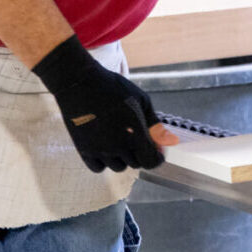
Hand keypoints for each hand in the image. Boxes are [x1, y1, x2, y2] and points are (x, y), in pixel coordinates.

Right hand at [31, 36, 176, 171]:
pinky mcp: (84, 150)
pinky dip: (104, 162)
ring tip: (120, 140)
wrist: (81, 83)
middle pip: (135, 164)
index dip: (156, 158)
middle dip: (140, 153)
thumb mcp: (142, 101)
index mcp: (136, 133)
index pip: (151, 162)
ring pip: (118, 167)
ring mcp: (100, 150)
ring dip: (123, 158)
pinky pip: (98, 168)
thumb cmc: (114, 89)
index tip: (156, 150)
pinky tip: (105, 147)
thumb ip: (155, 125)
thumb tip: (170, 142)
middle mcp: (118, 146)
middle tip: (135, 137)